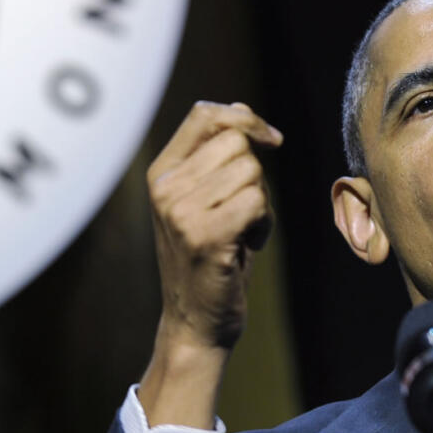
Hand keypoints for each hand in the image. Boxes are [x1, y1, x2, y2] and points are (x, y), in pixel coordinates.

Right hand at [138, 101, 281, 426]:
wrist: (196, 321)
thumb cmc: (210, 257)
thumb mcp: (203, 198)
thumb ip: (215, 156)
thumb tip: (242, 111)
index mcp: (161, 171)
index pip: (204, 115)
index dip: (245, 118)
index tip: (271, 140)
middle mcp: (164, 187)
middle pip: (237, 143)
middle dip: (255, 174)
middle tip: (242, 212)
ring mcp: (180, 212)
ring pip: (251, 173)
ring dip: (261, 202)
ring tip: (242, 231)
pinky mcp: (204, 237)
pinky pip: (256, 202)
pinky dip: (264, 224)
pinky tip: (246, 245)